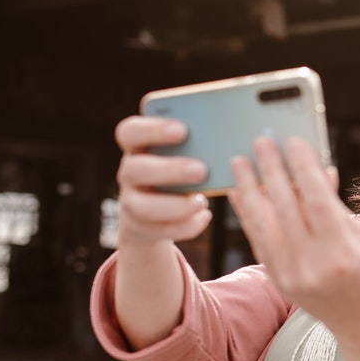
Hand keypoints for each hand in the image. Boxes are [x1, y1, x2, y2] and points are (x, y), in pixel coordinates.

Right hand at [113, 115, 213, 248]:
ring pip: (144, 207)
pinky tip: (204, 216)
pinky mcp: (141, 227)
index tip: (183, 130)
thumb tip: (230, 134)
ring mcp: (131, 202)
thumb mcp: (182, 152)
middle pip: (135, 169)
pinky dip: (185, 226)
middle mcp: (129, 172)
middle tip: (201, 171)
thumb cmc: (178, 168)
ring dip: (176, 205)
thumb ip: (197, 142)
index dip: (152, 130)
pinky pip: (160, 230)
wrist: (157, 210)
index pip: (130, 132)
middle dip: (169, 170)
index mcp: (137, 146)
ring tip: (202, 202)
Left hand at [227, 135, 359, 333]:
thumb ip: (335, 205)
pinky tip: (240, 192)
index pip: (316, 200)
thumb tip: (315, 170)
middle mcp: (314, 264)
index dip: (303, 168)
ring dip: (249, 188)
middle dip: (271, 170)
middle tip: (261, 141)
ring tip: (240, 161)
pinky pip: (257, 240)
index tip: (293, 141)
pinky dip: (247, 214)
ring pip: (264, 223)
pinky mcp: (278, 281)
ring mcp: (292, 275)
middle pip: (286, 208)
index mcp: (342, 251)